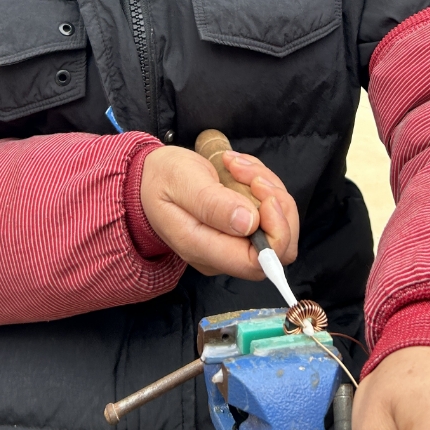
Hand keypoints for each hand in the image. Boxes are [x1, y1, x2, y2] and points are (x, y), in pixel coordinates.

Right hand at [140, 146, 298, 278]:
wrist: (150, 179)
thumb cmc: (162, 179)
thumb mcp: (181, 182)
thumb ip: (213, 204)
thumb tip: (250, 223)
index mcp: (202, 248)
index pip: (257, 263)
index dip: (275, 233)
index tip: (267, 197)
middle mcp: (221, 255)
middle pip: (278, 249)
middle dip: (278, 206)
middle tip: (252, 176)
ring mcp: (232, 244)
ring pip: (279, 228)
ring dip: (270, 190)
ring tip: (239, 166)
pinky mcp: (240, 230)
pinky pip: (270, 213)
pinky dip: (264, 186)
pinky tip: (240, 170)